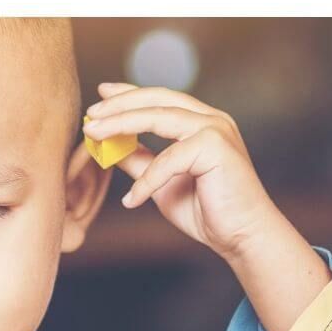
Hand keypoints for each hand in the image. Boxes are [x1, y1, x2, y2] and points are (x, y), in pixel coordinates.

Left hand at [82, 82, 287, 260]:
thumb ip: (140, 162)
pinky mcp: (216, 148)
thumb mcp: (161, 183)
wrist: (241, 236)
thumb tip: (110, 148)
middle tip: (90, 114)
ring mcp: (215, 129)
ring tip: (93, 134)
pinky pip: (168, 159)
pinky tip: (132, 200)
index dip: (128, 94)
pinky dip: (147, 180)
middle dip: (118, 105)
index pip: (160, 99)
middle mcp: (211, 119)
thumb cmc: (207, 211)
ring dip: (121, 124)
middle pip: (157, 100)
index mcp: (201, 122)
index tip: (100, 94)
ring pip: (159, 118)